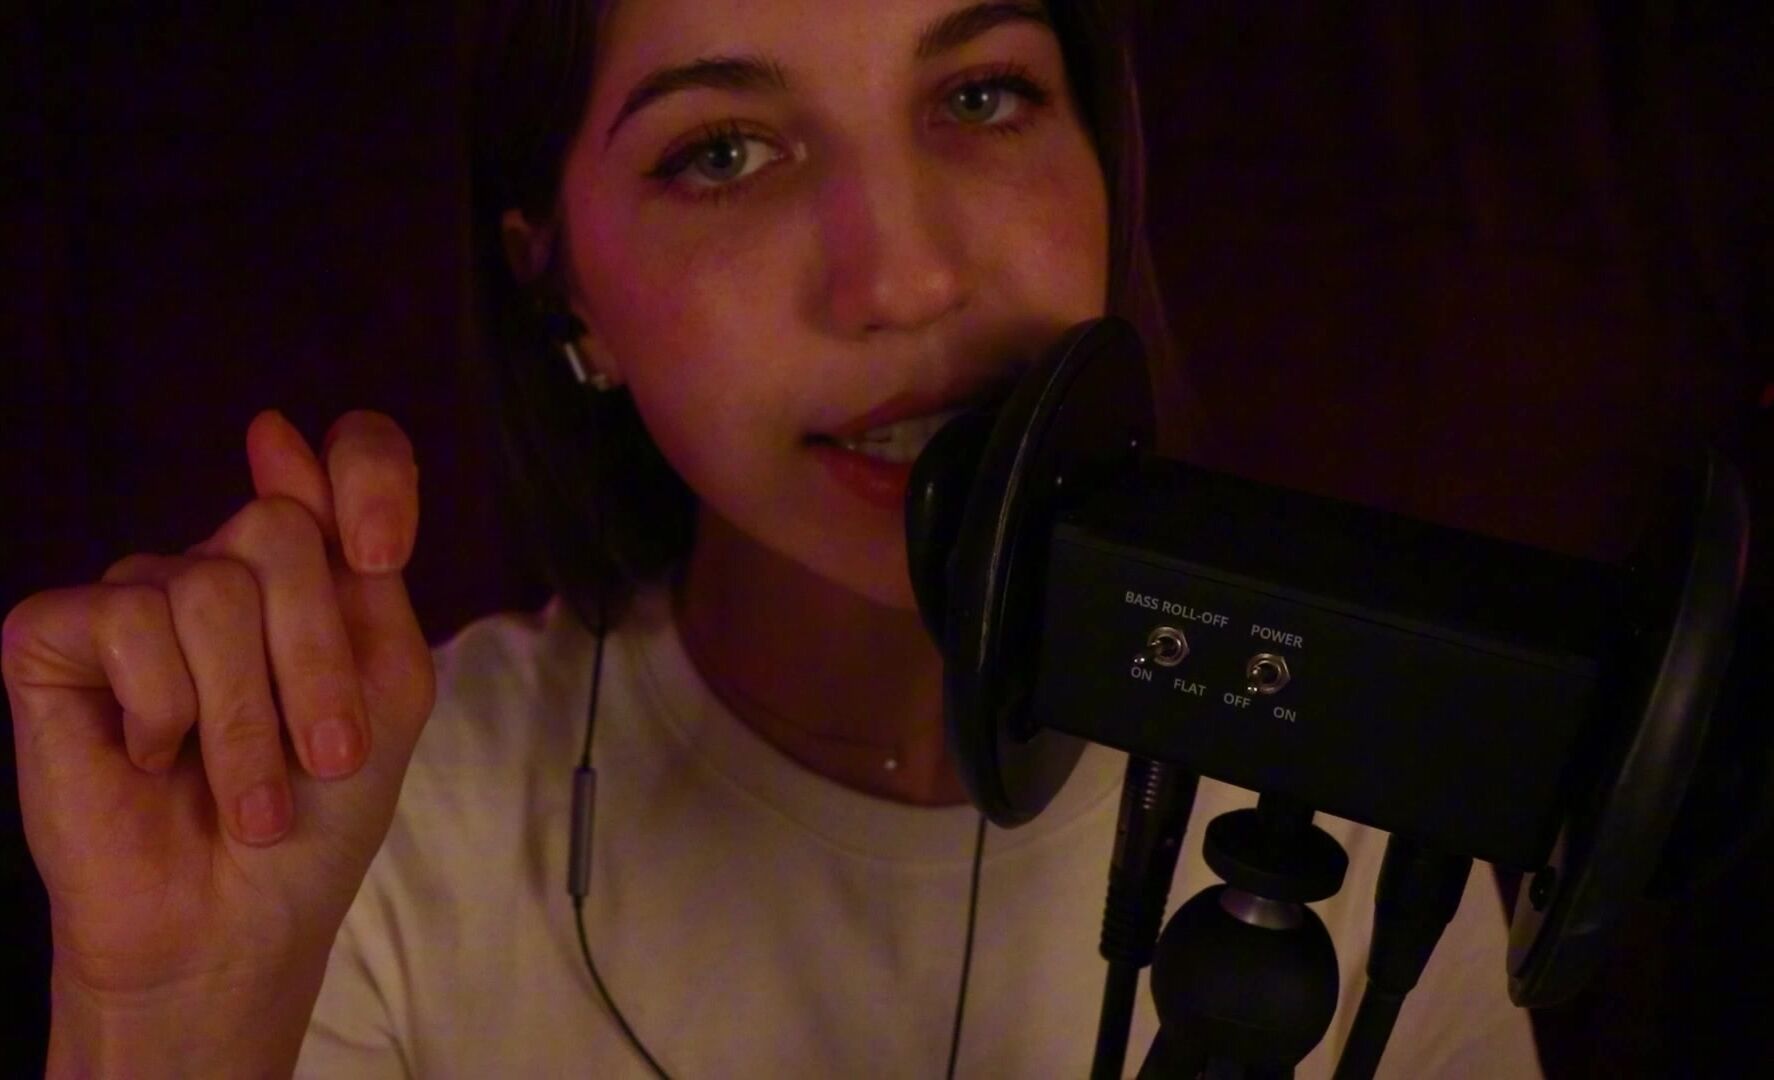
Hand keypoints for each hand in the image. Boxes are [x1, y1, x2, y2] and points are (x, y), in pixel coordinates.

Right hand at [2, 409, 434, 1072]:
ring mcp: (135, 599)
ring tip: (245, 794)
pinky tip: (153, 758)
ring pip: (208, 588)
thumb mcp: (385, 690)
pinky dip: (162, 711)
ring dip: (246, 717)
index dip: (370, 475)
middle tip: (321, 759)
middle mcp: (219, 569)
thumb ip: (360, 571)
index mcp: (310, 575)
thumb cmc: (313, 818)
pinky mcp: (54, 638)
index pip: (346, 454)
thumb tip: (279, 433)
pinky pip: (126, 622)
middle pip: (280, 530)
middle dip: (314, 666)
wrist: (235, 926)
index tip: (381, 555)